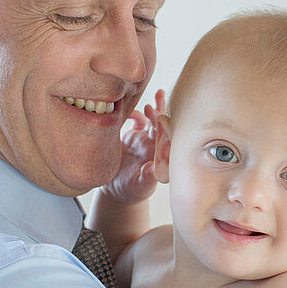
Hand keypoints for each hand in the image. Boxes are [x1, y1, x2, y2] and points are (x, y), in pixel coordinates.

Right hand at [99, 89, 165, 204]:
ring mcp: (145, 138)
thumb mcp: (140, 185)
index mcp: (161, 154)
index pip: (167, 137)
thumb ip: (147, 177)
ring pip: (151, 119)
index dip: (166, 127)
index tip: (164, 119)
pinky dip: (135, 113)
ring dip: (152, 109)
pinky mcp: (133, 134)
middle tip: (160, 97)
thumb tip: (152, 168)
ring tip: (151, 101)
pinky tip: (130, 112)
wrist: (119, 189)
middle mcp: (155, 144)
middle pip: (162, 124)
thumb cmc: (133, 190)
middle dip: (162, 111)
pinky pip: (137, 120)